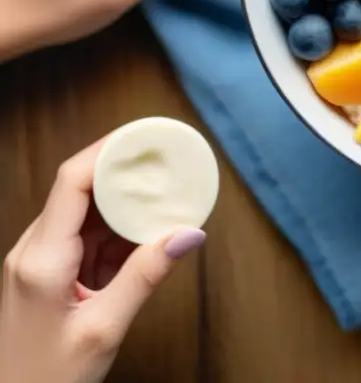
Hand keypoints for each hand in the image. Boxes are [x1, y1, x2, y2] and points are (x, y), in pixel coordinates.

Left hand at [0, 139, 205, 382]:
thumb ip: (145, 277)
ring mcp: (40, 261)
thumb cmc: (44, 379)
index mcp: (42, 258)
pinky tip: (149, 234)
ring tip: (169, 192)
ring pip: (88, 212)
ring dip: (127, 203)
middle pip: (82, 189)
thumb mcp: (103, 330)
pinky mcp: (50, 274)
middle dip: (127, 172)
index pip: (74, 181)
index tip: (148, 137)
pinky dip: (120, 232)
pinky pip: (89, 237)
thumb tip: (188, 233)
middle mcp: (35, 250)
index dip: (109, 150)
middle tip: (169, 159)